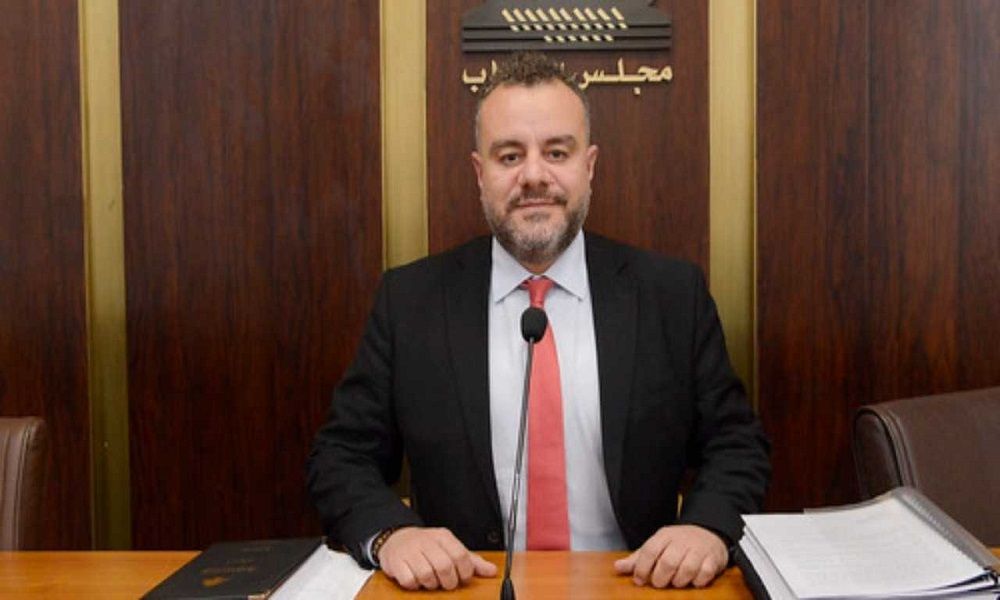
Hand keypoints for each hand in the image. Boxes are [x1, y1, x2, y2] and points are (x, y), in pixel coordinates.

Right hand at [377, 526, 497, 590]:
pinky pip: (409, 580)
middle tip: (446, 583)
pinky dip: (414, 584)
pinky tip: (415, 579)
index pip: (461, 555)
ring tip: (430, 580)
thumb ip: (471, 561)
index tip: (462, 577)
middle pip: (444, 566)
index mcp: (443, 537)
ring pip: (426, 575)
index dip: (464, 572)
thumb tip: (491, 571)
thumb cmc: (427, 547)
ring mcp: (410, 551)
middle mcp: (426, 541)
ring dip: (431, 584)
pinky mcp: (396, 562)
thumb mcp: (450, 548)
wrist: (397, 539)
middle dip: (448, 581)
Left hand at [613, 525, 727, 587]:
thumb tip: (617, 567)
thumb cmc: (677, 543)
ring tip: (676, 582)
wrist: (708, 531)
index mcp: (664, 536)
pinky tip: (693, 581)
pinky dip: (698, 581)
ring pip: (687, 569)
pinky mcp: (713, 558)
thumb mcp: (657, 545)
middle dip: (661, 578)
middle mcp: (681, 541)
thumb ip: (638, 558)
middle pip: (668, 562)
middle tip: (659, 583)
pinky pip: (705, 573)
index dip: (642, 568)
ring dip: (679, 581)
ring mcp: (698, 549)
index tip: (640, 580)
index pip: (650, 551)